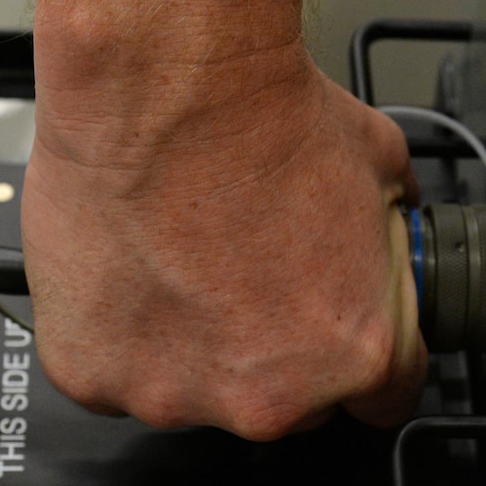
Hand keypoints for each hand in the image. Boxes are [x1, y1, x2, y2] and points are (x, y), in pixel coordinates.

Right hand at [22, 46, 425, 437]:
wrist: (164, 82)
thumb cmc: (261, 119)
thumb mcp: (384, 172)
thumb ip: (392, 240)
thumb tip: (393, 241)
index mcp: (354, 355)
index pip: (382, 401)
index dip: (361, 355)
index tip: (336, 329)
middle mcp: (265, 395)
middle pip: (287, 404)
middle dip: (274, 350)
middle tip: (250, 274)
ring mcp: (173, 393)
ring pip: (195, 391)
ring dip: (193, 345)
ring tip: (184, 261)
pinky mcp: (93, 375)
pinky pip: (113, 374)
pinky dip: (120, 334)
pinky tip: (134, 270)